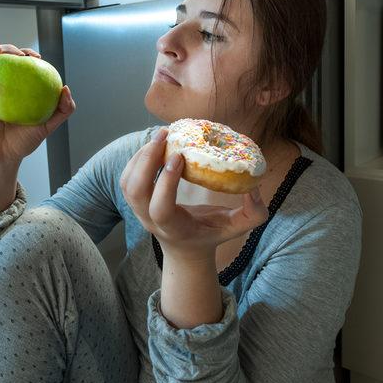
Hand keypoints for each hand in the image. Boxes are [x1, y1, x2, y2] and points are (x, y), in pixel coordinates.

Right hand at [0, 44, 75, 165]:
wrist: (4, 159)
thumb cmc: (23, 141)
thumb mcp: (47, 126)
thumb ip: (62, 110)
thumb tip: (65, 88)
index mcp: (9, 85)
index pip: (14, 62)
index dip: (24, 52)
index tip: (36, 56)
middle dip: (3, 47)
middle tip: (17, 54)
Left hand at [120, 127, 268, 261]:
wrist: (185, 248)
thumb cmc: (211, 234)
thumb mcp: (236, 227)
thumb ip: (253, 213)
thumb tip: (255, 188)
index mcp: (174, 228)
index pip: (160, 208)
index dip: (166, 182)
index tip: (179, 156)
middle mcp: (150, 221)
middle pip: (136, 191)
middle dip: (146, 160)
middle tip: (164, 135)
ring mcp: (138, 211)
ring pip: (128, 182)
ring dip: (140, 156)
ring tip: (160, 135)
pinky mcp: (135, 200)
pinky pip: (127, 177)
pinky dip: (136, 158)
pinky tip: (154, 144)